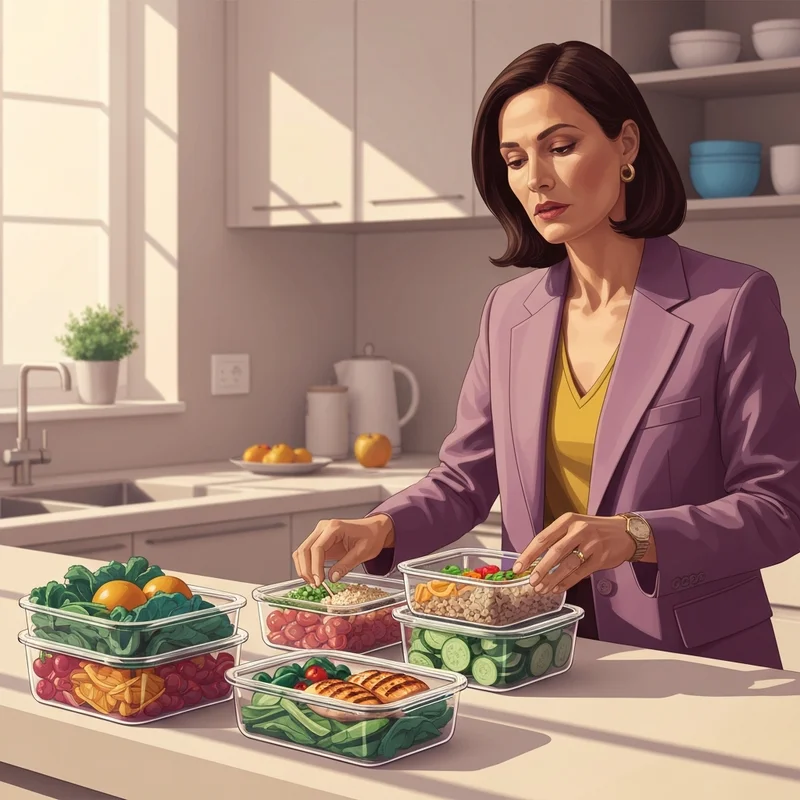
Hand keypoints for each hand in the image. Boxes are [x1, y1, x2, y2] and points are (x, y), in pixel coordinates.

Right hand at [292, 514, 394, 586]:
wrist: (375, 529)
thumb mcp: (363, 552)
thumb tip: (332, 577)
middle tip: (314, 584)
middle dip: (306, 569)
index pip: (317, 548)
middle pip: (305, 549)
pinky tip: (313, 576)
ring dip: (303, 568)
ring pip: (302, 551)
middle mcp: (323, 527)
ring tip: (313, 582)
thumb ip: (346, 565)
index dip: (315, 567)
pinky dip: (306, 565)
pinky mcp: (319, 540)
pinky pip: (306, 553)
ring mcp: (319, 533)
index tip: (319, 581)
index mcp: (334, 527)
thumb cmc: (371, 536)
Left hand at [512, 513, 635, 593]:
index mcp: (568, 520)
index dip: (529, 554)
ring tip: (542, 588)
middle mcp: (579, 530)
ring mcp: (592, 544)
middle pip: (555, 551)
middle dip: (540, 569)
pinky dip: (567, 582)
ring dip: (552, 579)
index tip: (519, 566)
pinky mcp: (601, 558)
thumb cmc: (594, 530)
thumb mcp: (574, 525)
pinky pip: (580, 573)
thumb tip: (534, 559)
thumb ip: (556, 539)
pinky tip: (557, 588)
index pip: (543, 538)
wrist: (624, 532)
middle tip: (531, 581)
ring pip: (568, 564)